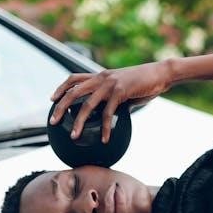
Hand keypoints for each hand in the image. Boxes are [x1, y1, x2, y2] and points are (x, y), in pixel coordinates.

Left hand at [49, 60, 172, 142]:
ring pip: (87, 104)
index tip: (52, 100)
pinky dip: (105, 127)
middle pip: (74, 91)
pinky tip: (104, 139)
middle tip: (53, 121)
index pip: (74, 78)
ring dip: (79, 122)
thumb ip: (113, 100)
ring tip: (74, 135)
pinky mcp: (120, 91)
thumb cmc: (144, 83)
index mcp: (101, 75)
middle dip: (61, 107)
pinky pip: (108, 113)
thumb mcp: (124, 90)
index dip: (61, 88)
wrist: (161, 74)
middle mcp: (102, 77)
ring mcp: (110, 84)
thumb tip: (108, 115)